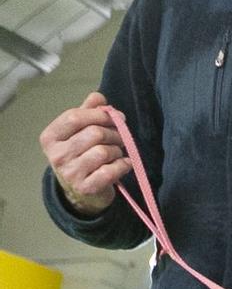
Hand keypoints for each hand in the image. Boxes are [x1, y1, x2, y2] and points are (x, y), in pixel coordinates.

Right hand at [39, 92, 130, 215]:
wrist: (79, 192)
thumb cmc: (81, 156)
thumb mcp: (78, 132)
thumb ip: (87, 112)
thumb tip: (98, 97)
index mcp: (50, 137)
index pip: (75, 116)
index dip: (99, 114)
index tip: (115, 116)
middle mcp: (57, 155)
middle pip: (94, 133)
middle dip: (114, 133)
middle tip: (120, 137)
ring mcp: (70, 173)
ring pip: (104, 151)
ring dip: (117, 150)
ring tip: (117, 152)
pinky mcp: (86, 187)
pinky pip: (112, 170)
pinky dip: (123, 165)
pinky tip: (124, 164)